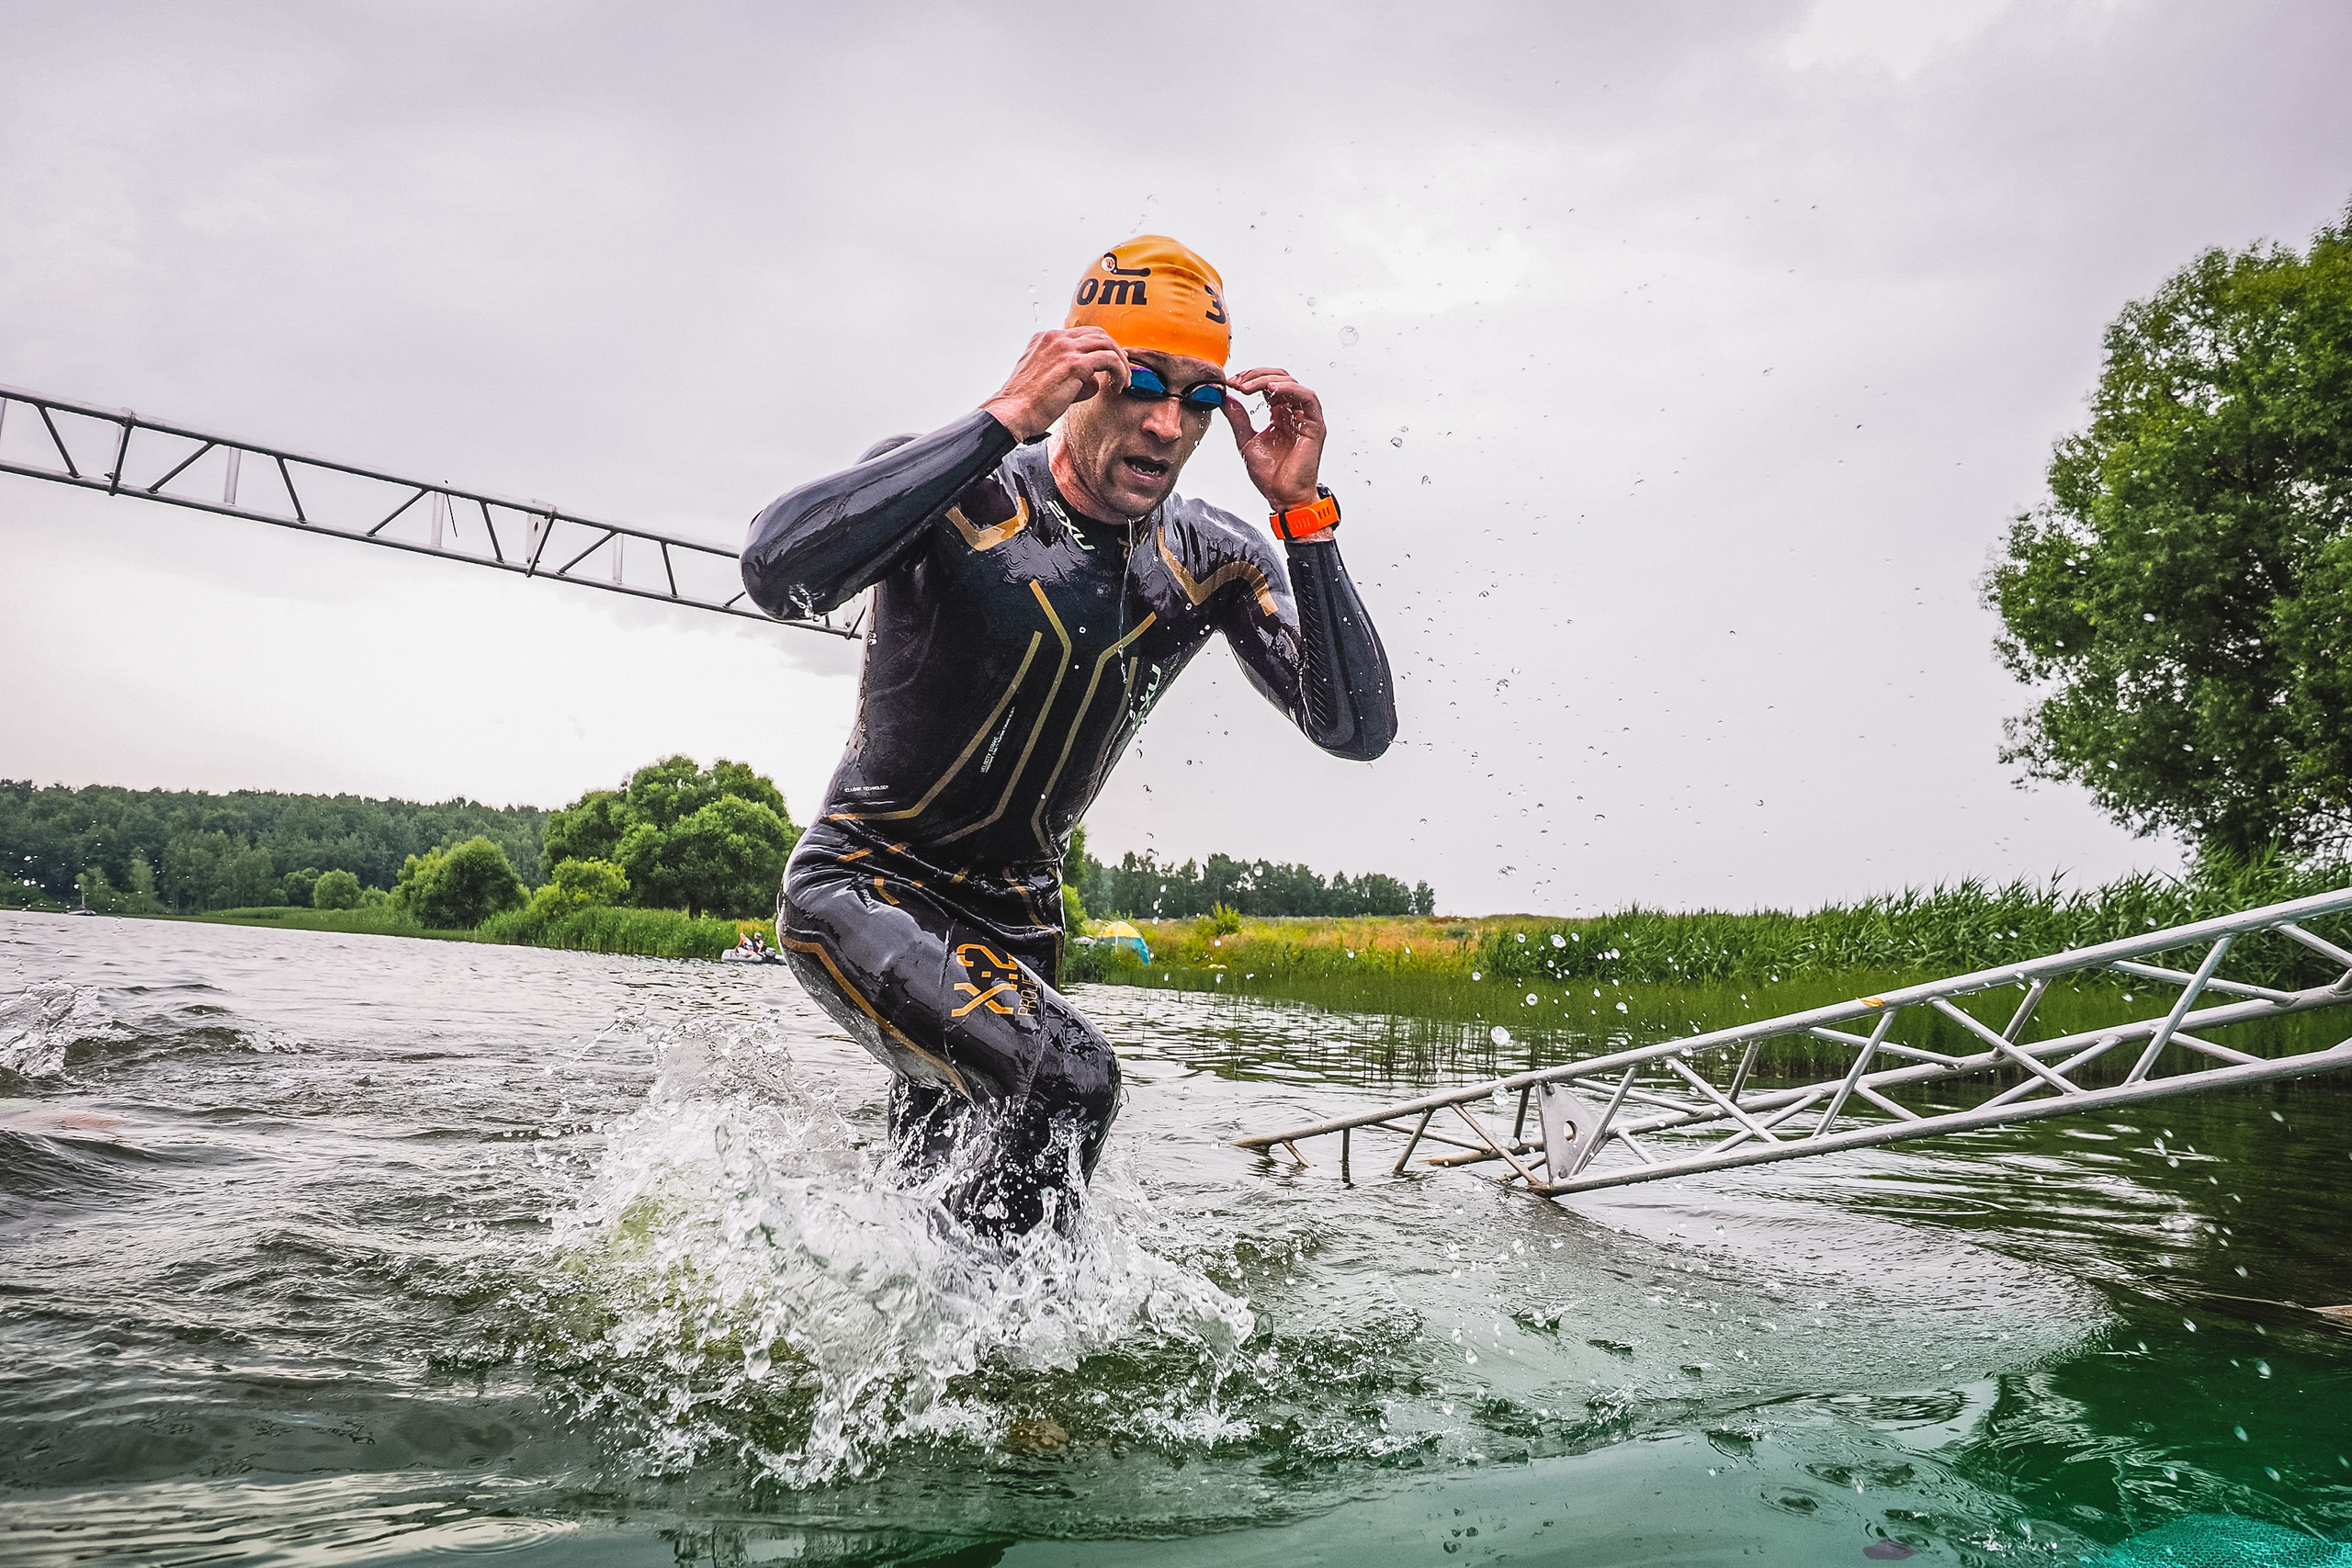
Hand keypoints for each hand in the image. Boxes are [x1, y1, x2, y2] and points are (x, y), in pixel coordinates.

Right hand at [980, 328, 1129, 440]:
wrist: (1012, 413)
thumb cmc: (1026, 405)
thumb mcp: (1044, 379)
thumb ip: (1068, 374)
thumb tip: (1094, 380)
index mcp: (1045, 338)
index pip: (1083, 334)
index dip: (1101, 349)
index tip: (1109, 368)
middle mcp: (1055, 338)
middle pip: (1099, 334)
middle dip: (1115, 352)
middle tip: (1122, 373)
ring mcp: (1064, 349)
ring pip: (1107, 344)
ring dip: (1121, 362)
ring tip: (1123, 382)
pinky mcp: (1074, 364)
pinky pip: (1110, 359)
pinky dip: (1120, 371)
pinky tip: (1118, 386)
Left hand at [1220, 367, 1325, 509]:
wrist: (1282, 496)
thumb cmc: (1271, 476)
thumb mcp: (1246, 441)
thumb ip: (1238, 418)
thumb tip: (1225, 398)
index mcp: (1280, 415)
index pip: (1267, 385)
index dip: (1249, 379)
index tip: (1230, 383)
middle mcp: (1294, 412)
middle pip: (1279, 378)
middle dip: (1255, 375)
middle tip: (1236, 382)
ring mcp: (1306, 417)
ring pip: (1292, 383)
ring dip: (1267, 379)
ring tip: (1248, 387)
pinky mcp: (1315, 425)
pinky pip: (1307, 397)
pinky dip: (1289, 388)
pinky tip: (1271, 389)